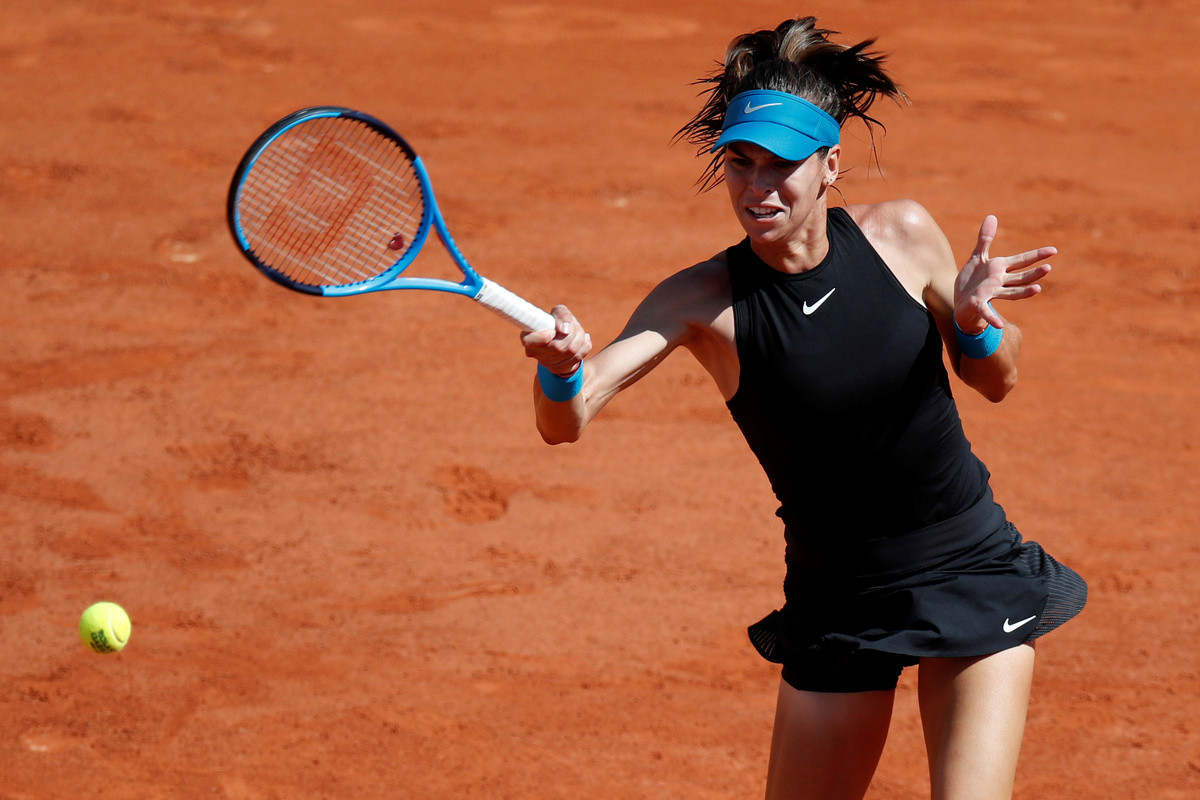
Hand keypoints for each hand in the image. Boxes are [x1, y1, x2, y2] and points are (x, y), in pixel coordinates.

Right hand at [520, 305, 591, 375]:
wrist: (564, 338)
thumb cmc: (557, 322)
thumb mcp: (559, 312)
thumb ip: (562, 315)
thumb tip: (565, 330)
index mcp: (528, 337)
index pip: (528, 342)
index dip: (543, 337)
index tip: (552, 331)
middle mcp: (534, 353)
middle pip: (557, 347)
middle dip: (572, 332)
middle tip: (573, 325)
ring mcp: (546, 363)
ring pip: (571, 351)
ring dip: (580, 337)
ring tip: (579, 331)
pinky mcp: (559, 369)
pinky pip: (578, 357)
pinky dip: (584, 346)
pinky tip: (582, 340)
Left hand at [954, 215, 1054, 333]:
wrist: (960, 304)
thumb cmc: (971, 281)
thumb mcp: (977, 258)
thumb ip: (985, 239)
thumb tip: (992, 216)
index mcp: (999, 269)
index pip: (1021, 260)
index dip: (1036, 255)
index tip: (1053, 250)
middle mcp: (999, 282)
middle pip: (1020, 278)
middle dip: (1034, 273)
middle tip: (1048, 267)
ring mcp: (990, 293)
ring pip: (1011, 293)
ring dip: (1024, 292)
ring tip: (1037, 288)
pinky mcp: (978, 304)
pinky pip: (987, 312)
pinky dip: (992, 318)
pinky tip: (999, 325)